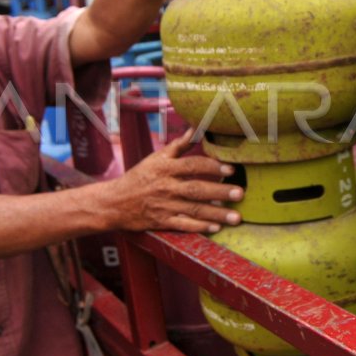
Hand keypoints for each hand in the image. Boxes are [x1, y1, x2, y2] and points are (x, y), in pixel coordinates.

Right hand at [108, 129, 242, 233]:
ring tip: (236, 217)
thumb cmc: (140, 177)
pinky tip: (216, 228)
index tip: (230, 169)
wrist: (114, 202)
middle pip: (196, 189)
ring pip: (193, 210)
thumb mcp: (156, 158)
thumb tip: (196, 127)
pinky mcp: (162, 222)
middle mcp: (166, 187)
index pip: (191, 166)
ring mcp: (164, 206)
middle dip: (219, 192)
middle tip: (240, 193)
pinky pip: (183, 225)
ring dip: (216, 213)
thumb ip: (179, 145)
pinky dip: (199, 227)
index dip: (211, 167)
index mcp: (165, 168)